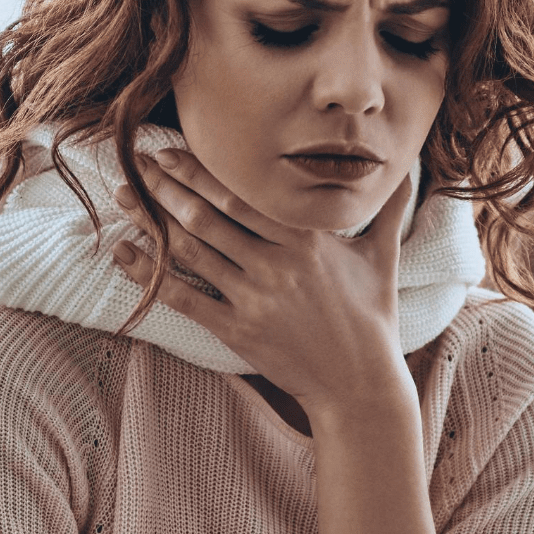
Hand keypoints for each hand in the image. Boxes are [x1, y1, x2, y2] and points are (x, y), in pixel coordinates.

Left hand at [109, 148, 412, 414]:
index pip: (242, 193)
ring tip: (122, 198)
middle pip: (208, 215)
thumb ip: (390, 209)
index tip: (169, 150)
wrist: (360, 383)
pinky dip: (149, 275)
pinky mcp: (238, 331)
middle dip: (165, 186)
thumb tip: (411, 168)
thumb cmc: (371, 317)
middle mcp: (277, 263)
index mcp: (306, 237)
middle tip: (133, 163)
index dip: (200, 169)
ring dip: (150, 221)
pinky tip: (122, 254)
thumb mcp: (383, 257)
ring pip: (191, 250)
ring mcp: (255, 298)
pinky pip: (184, 298)